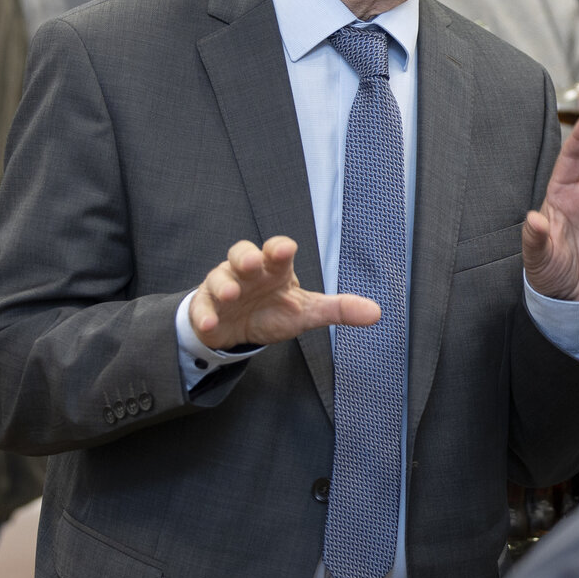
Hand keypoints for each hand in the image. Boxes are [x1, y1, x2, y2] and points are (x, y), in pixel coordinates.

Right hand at [188, 236, 379, 349]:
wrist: (238, 329)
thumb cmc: (273, 311)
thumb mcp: (306, 312)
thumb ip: (338, 309)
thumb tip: (376, 312)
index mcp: (274, 269)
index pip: (277, 250)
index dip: (279, 248)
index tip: (284, 251)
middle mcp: (248, 272)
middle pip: (243, 252)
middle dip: (246, 256)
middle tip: (253, 263)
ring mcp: (224, 287)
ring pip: (219, 276)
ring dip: (224, 284)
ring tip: (232, 294)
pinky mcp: (206, 307)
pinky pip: (202, 307)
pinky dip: (205, 314)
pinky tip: (211, 323)